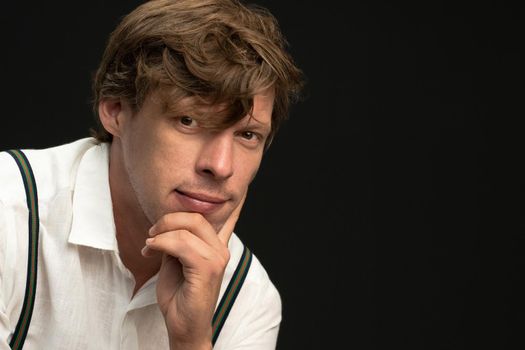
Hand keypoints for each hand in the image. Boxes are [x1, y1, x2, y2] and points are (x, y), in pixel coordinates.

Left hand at [143, 195, 244, 349]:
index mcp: (216, 246)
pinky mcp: (207, 268)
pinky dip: (162, 243)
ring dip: (161, 232)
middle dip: (168, 219)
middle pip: (196, 216)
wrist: (183, 327)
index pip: (227, 217)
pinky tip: (152, 250)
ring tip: (149, 244)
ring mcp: (217, 258)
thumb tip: (166, 223)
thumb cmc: (180, 296)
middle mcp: (221, 249)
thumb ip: (176, 241)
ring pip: (188, 228)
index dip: (231, 201)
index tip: (241, 188)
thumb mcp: (175, 261)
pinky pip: (182, 244)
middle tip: (151, 233)